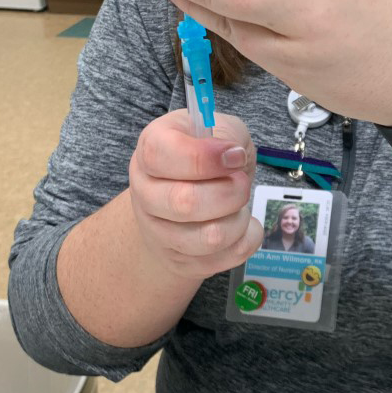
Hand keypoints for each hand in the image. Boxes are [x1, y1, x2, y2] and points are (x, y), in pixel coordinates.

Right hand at [128, 110, 261, 279]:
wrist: (190, 199)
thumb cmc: (208, 161)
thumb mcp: (220, 131)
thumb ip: (227, 135)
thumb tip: (232, 155)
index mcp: (150, 150)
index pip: (161, 155)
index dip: (204, 158)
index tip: (234, 157)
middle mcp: (145, 192)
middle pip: (185, 203)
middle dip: (231, 192)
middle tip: (242, 182)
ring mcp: (158, 232)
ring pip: (209, 238)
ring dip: (240, 219)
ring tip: (240, 205)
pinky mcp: (180, 261)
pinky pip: (224, 258)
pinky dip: (246, 239)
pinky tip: (241, 224)